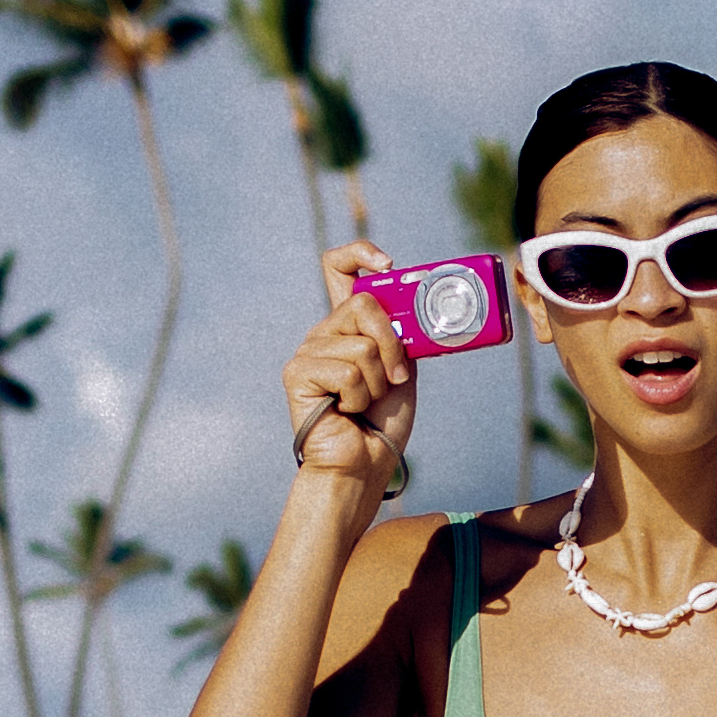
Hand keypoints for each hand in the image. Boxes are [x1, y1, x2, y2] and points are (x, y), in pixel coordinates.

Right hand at [283, 244, 418, 502]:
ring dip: (377, 382)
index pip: (339, 266)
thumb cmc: (383, 420)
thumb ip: (402, 332)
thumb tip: (419, 299)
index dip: (361, 253)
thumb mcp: (404, 365)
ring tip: (364, 403)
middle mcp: (324, 331)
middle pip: (364, 304)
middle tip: (395, 378)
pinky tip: (345, 411)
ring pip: (362, 345)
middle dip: (393, 345)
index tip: (387, 265)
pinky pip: (347, 371)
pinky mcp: (298, 373)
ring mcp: (308, 351)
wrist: (364, 463)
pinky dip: (358, 397)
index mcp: (348, 324)